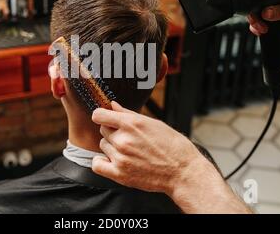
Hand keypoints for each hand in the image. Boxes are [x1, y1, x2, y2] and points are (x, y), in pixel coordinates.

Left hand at [92, 102, 250, 213]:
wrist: (182, 171)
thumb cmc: (172, 145)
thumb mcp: (152, 123)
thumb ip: (128, 113)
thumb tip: (112, 105)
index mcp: (131, 123)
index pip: (99, 115)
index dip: (101, 116)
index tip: (106, 119)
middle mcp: (124, 139)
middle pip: (102, 130)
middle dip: (113, 131)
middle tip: (128, 138)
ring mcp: (121, 157)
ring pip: (103, 145)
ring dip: (111, 147)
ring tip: (129, 151)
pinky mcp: (120, 174)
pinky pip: (97, 164)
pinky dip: (103, 162)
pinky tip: (114, 161)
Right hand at [248, 0, 279, 52]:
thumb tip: (266, 13)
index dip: (255, 2)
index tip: (256, 12)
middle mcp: (278, 3)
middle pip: (258, 7)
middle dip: (255, 16)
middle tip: (259, 23)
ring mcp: (276, 14)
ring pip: (259, 18)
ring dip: (256, 24)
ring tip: (262, 29)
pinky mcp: (277, 25)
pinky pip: (262, 27)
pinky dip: (259, 30)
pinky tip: (262, 32)